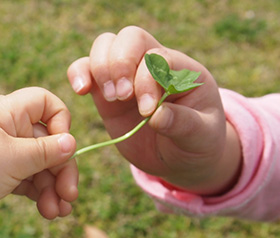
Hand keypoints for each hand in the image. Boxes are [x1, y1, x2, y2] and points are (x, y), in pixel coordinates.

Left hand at [0, 87, 78, 229]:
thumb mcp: (14, 157)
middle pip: (49, 142)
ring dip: (53, 188)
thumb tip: (72, 143)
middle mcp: (6, 129)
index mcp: (8, 112)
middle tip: (69, 195)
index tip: (62, 146)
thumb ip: (47, 151)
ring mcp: (2, 154)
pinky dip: (40, 195)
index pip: (45, 104)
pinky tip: (50, 212)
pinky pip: (27, 182)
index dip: (60, 123)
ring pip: (40, 166)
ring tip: (58, 212)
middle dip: (62, 169)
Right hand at [67, 26, 240, 194]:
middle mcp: (152, 65)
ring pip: (105, 45)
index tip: (148, 111)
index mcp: (181, 70)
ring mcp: (126, 76)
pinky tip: (81, 91)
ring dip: (100, 68)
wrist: (180, 158)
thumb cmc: (197, 142)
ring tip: (111, 99)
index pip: (158, 57)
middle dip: (120, 64)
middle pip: (130, 38)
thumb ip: (184, 124)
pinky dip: (78, 73)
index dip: (147, 79)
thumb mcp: (201, 136)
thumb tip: (157, 115)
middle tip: (122, 97)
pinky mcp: (105, 91)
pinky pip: (85, 68)